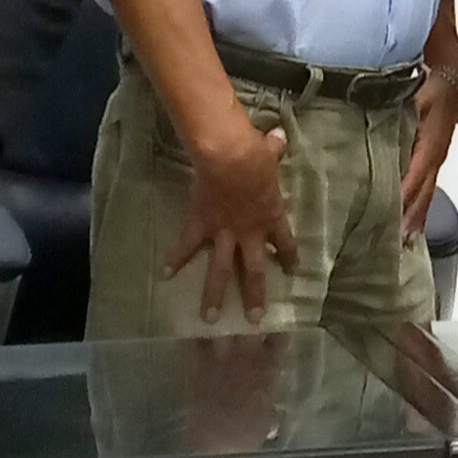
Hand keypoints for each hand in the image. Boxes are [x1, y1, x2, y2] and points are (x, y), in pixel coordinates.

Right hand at [165, 119, 298, 324]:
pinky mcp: (201, 226)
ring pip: (221, 270)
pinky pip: (187, 245)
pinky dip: (175, 259)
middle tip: (254, 321)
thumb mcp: (269, 153)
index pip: (284, 242)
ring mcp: (224, 232)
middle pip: (254, 270)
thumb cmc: (254, 155)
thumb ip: (274, 149)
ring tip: (210, 319)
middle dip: (255, 296)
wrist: (229, 158)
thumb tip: (279, 135)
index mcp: (271, 216)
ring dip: (215, 295)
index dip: (288, 256)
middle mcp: (250, 232)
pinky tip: (165, 275)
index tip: (292, 270)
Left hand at [400, 66, 457, 247]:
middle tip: (401, 242)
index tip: (393, 220)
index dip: (405, 198)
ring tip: (408, 239)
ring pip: (428, 190)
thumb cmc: (430, 80)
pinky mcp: (435, 153)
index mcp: (431, 144)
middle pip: (425, 192)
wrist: (449, 71)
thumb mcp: (415, 95)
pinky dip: (421, 201)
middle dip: (413, 216)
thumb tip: (374, 129)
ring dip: (418, 213)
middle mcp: (436, 154)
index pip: (415, 176)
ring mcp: (437, 155)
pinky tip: (413, 212)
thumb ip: (398, 113)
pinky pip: (428, 182)